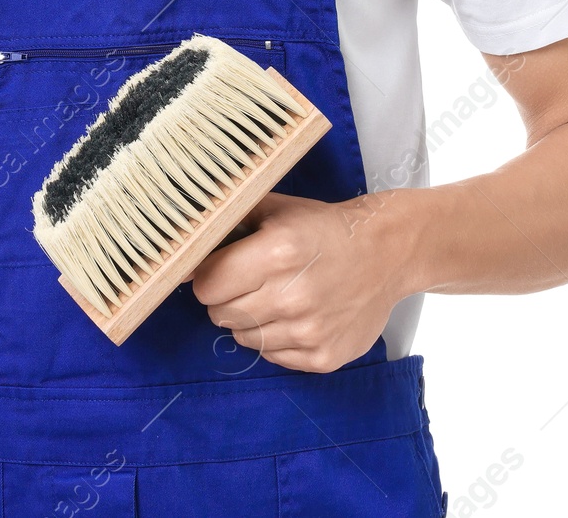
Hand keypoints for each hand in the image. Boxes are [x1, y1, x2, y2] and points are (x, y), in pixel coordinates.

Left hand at [190, 192, 413, 372]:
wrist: (385, 253)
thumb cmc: (322, 228)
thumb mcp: (275, 208)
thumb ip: (228, 222)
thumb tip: (182, 244)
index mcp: (277, 252)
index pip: (207, 284)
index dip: (206, 276)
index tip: (219, 268)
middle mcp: (292, 296)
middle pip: (220, 313)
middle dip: (225, 297)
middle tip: (247, 281)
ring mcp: (309, 332)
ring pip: (243, 338)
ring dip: (249, 319)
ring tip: (273, 296)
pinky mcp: (323, 358)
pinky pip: (272, 356)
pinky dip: (274, 339)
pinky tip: (293, 315)